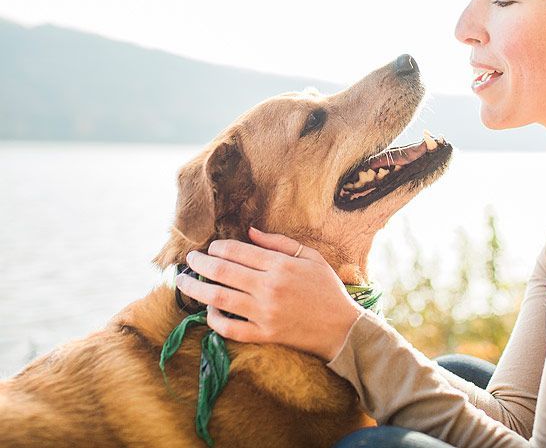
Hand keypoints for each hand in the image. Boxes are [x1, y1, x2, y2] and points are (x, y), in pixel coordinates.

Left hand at [175, 226, 361, 361]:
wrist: (342, 327)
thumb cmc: (327, 289)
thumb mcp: (310, 257)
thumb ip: (279, 243)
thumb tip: (251, 231)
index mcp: (279, 265)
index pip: (236, 251)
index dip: (217, 247)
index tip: (210, 247)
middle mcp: (268, 287)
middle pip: (221, 272)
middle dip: (199, 263)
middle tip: (188, 260)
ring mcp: (264, 313)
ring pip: (218, 298)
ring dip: (195, 288)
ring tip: (183, 282)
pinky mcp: (264, 334)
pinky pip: (230, 328)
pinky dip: (214, 319)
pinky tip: (209, 310)